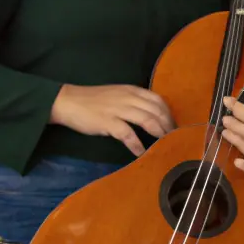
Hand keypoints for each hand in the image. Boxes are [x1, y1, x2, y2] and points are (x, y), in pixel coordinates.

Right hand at [51, 84, 173, 156]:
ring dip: (159, 133)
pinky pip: (128, 134)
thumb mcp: (118, 94)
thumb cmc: (94, 100)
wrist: (69, 101)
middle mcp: (128, 97)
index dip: (169, 113)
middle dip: (168, 125)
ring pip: (147, 119)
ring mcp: (118, 109)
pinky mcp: (108, 121)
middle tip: (174, 138)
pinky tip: (141, 153)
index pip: (158, 100)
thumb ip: (134, 101)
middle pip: (156, 110)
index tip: (174, 126)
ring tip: (165, 144)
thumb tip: (152, 116)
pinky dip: (137, 144)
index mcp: (132, 90)